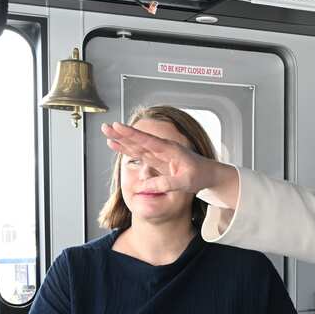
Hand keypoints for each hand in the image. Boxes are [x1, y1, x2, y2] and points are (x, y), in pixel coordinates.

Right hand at [101, 122, 221, 194]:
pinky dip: (128, 149)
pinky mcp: (157, 159)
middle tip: (105, 127)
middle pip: (138, 140)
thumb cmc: (200, 176)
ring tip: (106, 133)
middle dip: (121, 134)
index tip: (118, 127)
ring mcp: (159, 153)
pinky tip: (117, 145)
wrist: (209, 174)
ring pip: (136, 145)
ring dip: (121, 139)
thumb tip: (145, 187)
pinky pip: (139, 153)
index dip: (132, 134)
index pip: (147, 141)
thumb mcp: (185, 183)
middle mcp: (162, 148)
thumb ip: (166, 183)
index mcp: (170, 149)